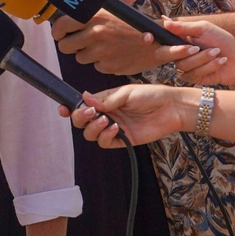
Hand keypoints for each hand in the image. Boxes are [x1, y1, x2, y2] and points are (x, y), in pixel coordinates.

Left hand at [50, 13, 198, 76]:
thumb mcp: (112, 10)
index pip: (60, 26)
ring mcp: (100, 51)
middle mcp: (94, 33)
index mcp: (94, 16)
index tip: (60, 34)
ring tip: (101, 47)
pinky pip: (95, 66)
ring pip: (79, 57)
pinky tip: (112, 54)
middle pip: (65, 46)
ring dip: (86, 54)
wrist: (157, 40)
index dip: (58, 32)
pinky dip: (101, 62)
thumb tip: (69, 17)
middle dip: (69, 45)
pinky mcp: (107, 66)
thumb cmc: (133, 24)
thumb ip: (91, 13)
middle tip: (77, 43)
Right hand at [61, 85, 190, 146]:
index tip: (63, 108)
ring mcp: (114, 127)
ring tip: (106, 120)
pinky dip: (106, 136)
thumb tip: (84, 98)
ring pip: (91, 134)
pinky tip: (116, 128)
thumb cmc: (151, 95)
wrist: (171, 108)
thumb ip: (105, 99)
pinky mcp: (123, 139)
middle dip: (80, 118)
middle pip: (82, 121)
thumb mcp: (126, 93)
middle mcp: (107, 114)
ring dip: (93, 128)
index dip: (70, 107)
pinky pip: (105, 143)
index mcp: (105, 101)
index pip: (82, 105)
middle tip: (90, 113)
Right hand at [163, 19, 234, 86]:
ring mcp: (185, 67)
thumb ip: (184, 27)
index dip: (162, 42)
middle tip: (198, 48)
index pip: (163, 42)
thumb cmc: (221, 40)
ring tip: (217, 52)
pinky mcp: (193, 78)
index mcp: (179, 40)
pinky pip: (194, 74)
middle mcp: (179, 54)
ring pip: (183, 65)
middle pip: (169, 55)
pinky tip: (220, 61)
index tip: (171, 41)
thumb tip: (164, 20)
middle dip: (186, 52)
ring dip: (203, 58)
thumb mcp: (203, 29)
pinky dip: (210, 66)